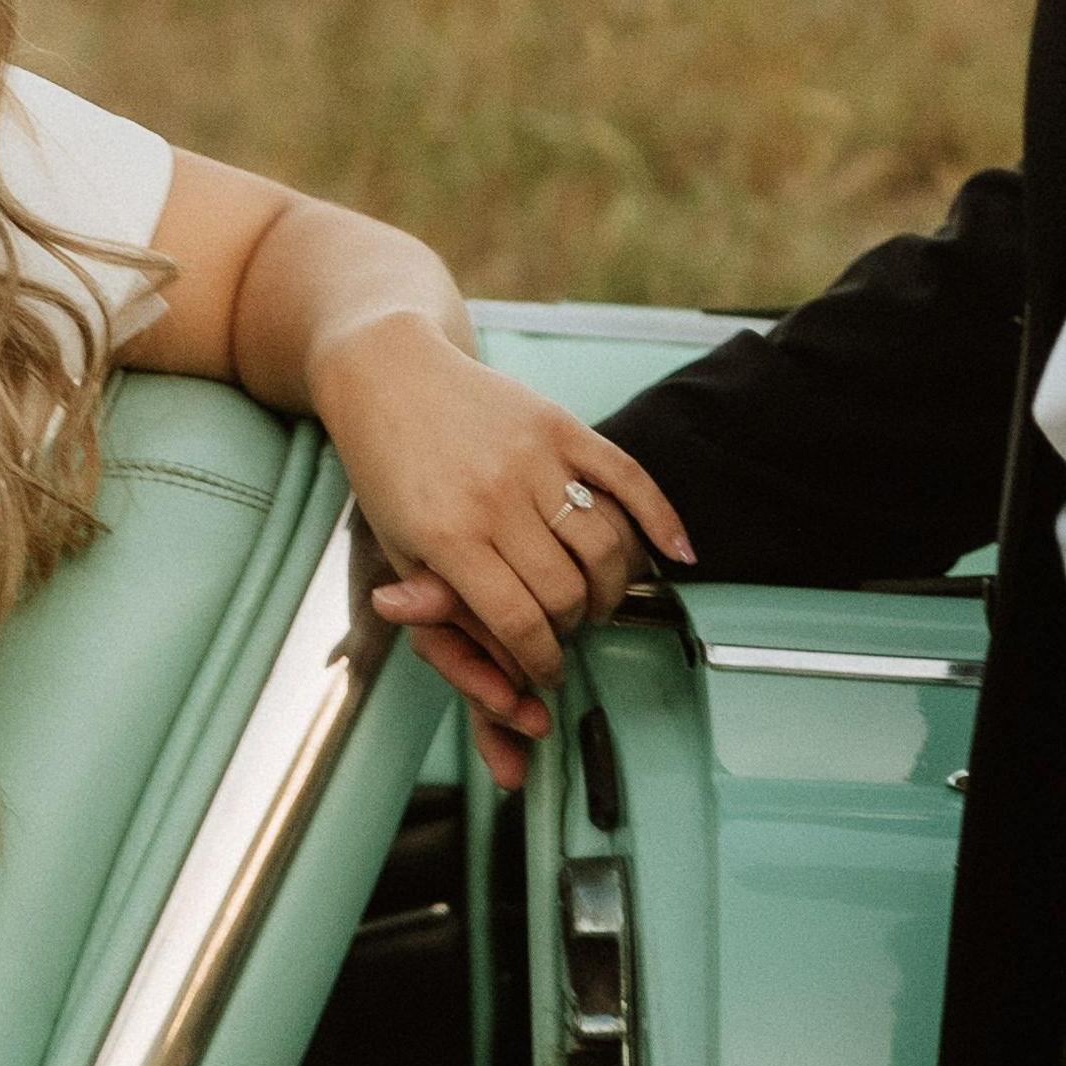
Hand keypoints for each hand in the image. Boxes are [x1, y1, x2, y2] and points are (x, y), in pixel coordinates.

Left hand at [318, 312, 691, 791]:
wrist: (386, 374)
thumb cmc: (389, 478)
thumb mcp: (397, 557)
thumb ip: (442, 621)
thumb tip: (496, 691)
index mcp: (446, 538)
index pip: (519, 624)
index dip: (541, 662)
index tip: (545, 673)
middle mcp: (494, 497)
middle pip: (567, 593)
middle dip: (572, 629)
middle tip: (565, 634)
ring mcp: (533, 457)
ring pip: (605, 547)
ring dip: (611, 589)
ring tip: (595, 602)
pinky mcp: (562, 425)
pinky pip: (630, 478)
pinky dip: (662, 521)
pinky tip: (678, 556)